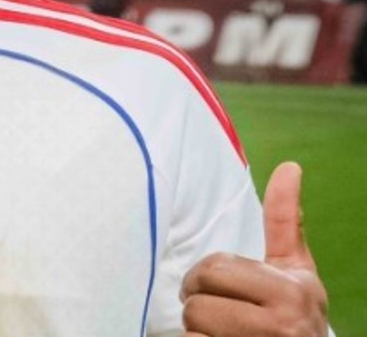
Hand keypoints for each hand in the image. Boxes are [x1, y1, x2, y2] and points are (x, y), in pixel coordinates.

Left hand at [180, 162, 328, 335]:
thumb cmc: (292, 313)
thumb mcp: (295, 270)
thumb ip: (284, 223)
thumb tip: (289, 167)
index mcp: (291, 288)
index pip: (215, 268)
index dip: (205, 275)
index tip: (219, 284)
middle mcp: (283, 321)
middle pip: (198, 297)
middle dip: (197, 301)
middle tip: (214, 308)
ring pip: (193, 324)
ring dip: (197, 329)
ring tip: (223, 331)